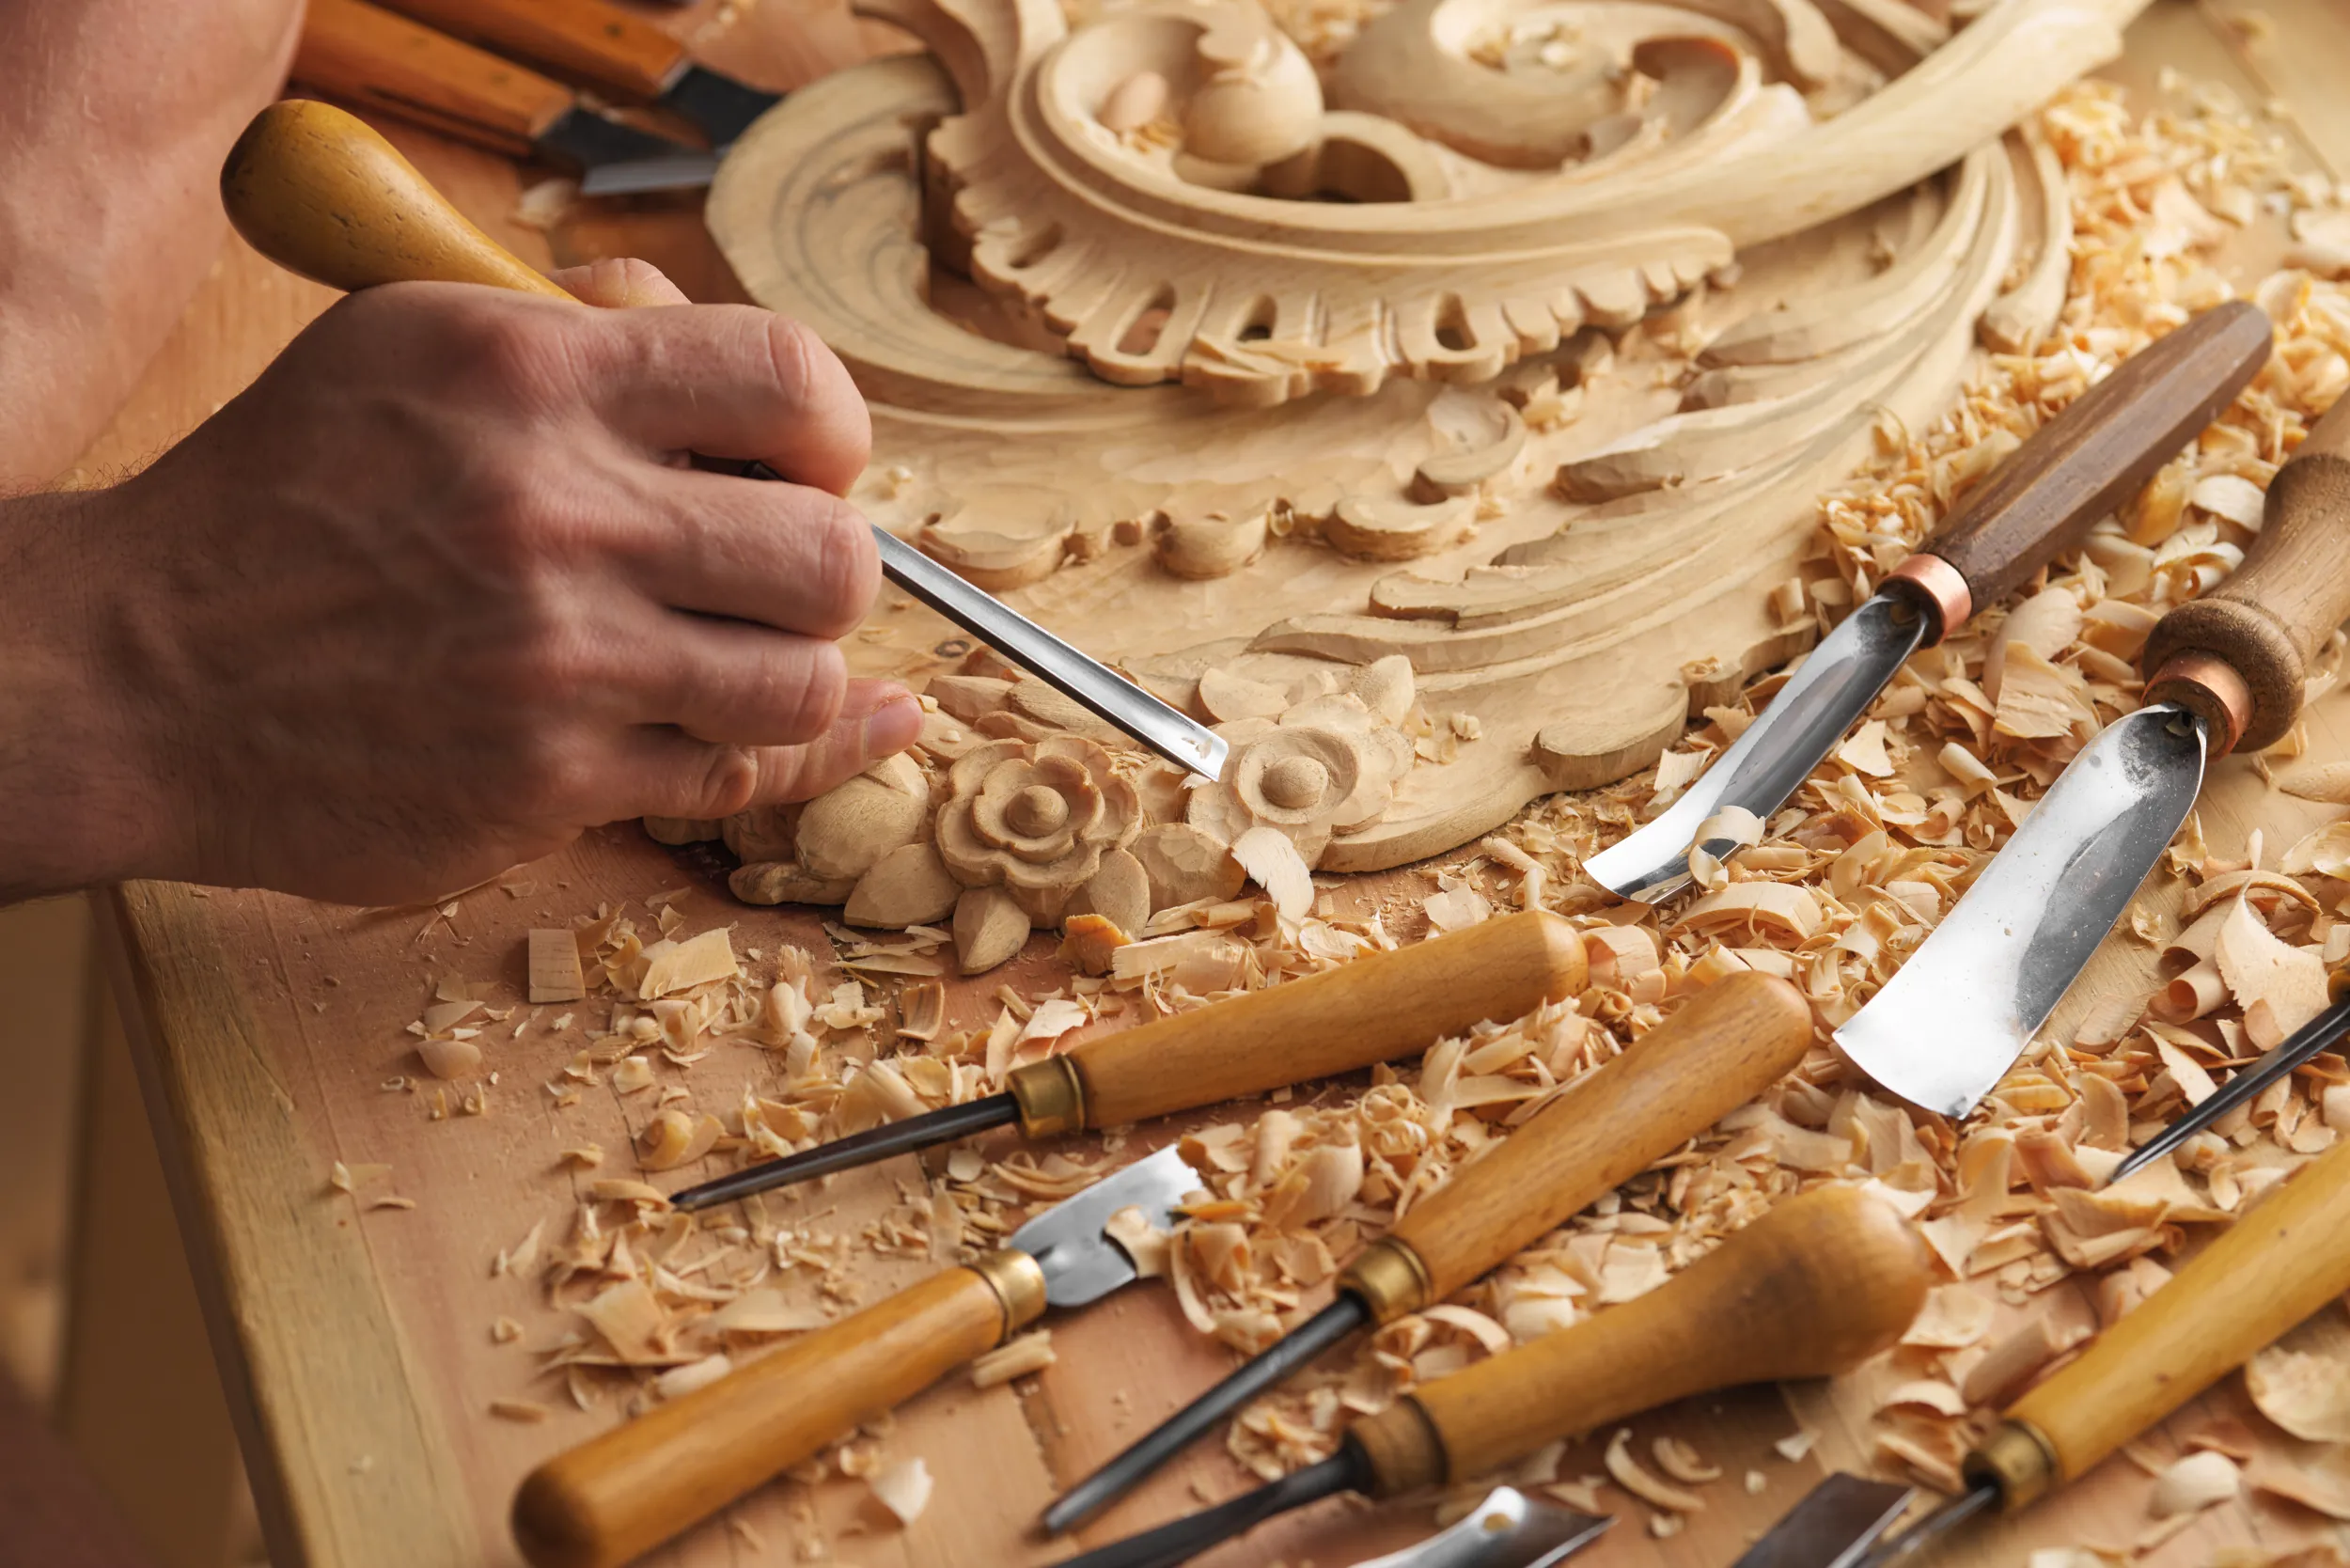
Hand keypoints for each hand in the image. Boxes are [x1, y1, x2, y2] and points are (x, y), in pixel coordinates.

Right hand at [0, 261, 918, 904]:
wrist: (139, 667)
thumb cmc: (286, 496)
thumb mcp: (410, 345)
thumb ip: (583, 332)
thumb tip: (727, 354)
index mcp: (532, 377)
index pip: (792, 378)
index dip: (829, 433)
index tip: (804, 466)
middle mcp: (556, 513)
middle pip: (831, 555)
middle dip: (827, 570)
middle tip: (772, 580)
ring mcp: (557, 660)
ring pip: (801, 682)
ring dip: (794, 674)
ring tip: (735, 655)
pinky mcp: (547, 781)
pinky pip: (733, 776)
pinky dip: (778, 755)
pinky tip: (823, 730)